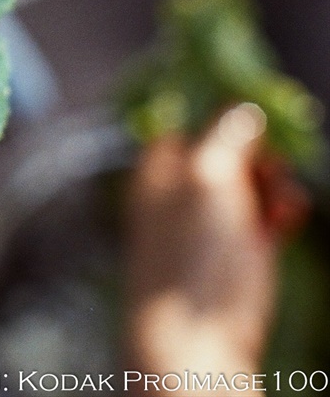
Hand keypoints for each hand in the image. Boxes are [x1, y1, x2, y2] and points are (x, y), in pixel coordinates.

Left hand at [124, 104, 308, 385]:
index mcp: (158, 169)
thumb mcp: (208, 177)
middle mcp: (181, 192)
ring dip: (272, 180)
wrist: (196, 337)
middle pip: (224, 150)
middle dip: (256, 150)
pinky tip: (288, 217)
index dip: (218, 112)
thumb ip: (223, 135)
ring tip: (280, 196)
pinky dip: (279, 210)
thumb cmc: (192, 254)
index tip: (255, 108)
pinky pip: (262, 216)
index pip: (185, 122)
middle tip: (271, 162)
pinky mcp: (238, 251)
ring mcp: (209, 223)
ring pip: (249, 182)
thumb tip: (242, 109)